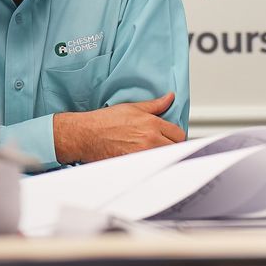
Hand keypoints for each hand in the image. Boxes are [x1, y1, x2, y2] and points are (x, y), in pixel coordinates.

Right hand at [53, 93, 185, 163]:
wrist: (87, 135)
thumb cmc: (106, 121)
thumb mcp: (132, 107)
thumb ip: (155, 105)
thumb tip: (169, 98)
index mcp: (151, 124)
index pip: (178, 134)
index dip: (175, 135)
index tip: (171, 136)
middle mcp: (150, 140)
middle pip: (176, 148)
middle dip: (172, 146)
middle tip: (164, 144)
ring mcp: (143, 155)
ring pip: (165, 159)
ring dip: (164, 156)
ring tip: (154, 152)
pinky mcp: (135, 166)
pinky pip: (151, 167)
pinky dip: (151, 165)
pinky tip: (145, 160)